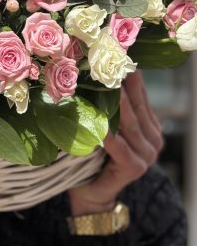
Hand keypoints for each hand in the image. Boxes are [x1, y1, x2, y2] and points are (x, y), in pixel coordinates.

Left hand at [68, 70, 163, 215]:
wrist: (92, 192)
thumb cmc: (95, 153)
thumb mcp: (106, 124)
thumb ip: (109, 105)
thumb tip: (95, 69)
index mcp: (149, 125)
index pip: (140, 94)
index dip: (129, 75)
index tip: (117, 52)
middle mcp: (153, 138)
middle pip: (135, 106)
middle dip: (122, 84)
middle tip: (109, 62)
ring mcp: (147, 155)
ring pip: (129, 124)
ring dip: (117, 104)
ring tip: (106, 84)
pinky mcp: (135, 168)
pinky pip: (120, 147)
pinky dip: (110, 135)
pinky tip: (102, 124)